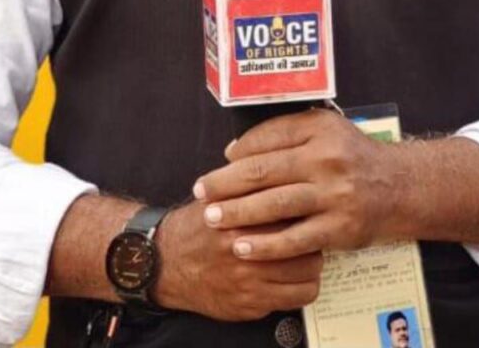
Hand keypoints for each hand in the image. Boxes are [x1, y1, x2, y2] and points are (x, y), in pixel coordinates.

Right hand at [155, 199, 322, 320]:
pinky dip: (300, 290)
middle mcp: (247, 251)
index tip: (310, 206)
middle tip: (310, 233)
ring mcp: (251, 282)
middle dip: (314, 240)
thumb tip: (287, 172)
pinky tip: (291, 278)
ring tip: (304, 257)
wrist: (165, 263)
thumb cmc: (196, 227)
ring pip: (308, 277)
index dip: (307, 208)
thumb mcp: (219, 197)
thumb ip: (250, 188)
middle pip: (308, 246)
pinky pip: (295, 300)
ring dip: (310, 267)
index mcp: (241, 218)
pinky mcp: (251, 305)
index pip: (293, 213)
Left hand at [193, 109, 394, 261]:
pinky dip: (266, 245)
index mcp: (320, 129)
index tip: (219, 163)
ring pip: (276, 205)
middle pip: (265, 171)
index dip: (239, 150)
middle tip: (201, 192)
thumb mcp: (324, 130)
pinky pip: (295, 239)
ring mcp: (334, 195)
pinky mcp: (339, 228)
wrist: (397, 187)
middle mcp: (327, 159)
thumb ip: (283, 133)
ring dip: (239, 213)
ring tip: (212, 218)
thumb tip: (234, 151)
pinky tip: (243, 247)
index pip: (270, 136)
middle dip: (227, 183)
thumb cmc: (350, 156)